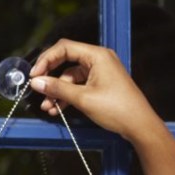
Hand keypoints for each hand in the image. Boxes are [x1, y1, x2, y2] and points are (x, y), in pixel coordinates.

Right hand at [29, 39, 162, 141]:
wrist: (139, 126)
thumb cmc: (119, 109)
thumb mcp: (83, 99)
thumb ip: (58, 89)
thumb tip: (37, 82)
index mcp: (97, 55)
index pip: (64, 48)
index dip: (46, 59)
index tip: (34, 74)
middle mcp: (99, 60)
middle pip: (66, 62)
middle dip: (51, 78)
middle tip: (38, 89)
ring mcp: (101, 73)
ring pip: (71, 77)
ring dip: (58, 92)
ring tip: (48, 107)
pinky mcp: (101, 85)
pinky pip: (79, 86)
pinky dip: (68, 96)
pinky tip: (58, 108)